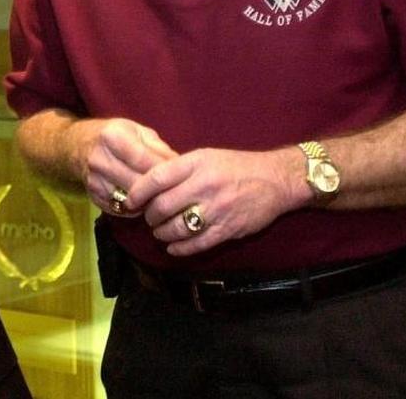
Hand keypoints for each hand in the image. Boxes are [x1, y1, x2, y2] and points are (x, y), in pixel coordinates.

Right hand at [78, 118, 176, 217]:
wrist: (78, 146)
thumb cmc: (115, 135)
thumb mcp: (137, 130)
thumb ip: (158, 147)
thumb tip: (180, 166)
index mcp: (112, 137)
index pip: (143, 160)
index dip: (164, 170)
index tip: (181, 175)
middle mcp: (100, 160)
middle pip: (136, 183)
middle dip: (159, 190)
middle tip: (176, 192)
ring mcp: (94, 181)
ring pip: (130, 200)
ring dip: (148, 202)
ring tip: (163, 199)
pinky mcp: (94, 198)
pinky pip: (121, 210)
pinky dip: (136, 209)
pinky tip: (146, 203)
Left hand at [126, 147, 300, 255]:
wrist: (275, 180)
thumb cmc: (237, 166)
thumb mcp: (207, 156)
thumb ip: (181, 169)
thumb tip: (150, 183)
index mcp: (197, 163)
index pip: (157, 177)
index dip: (138, 191)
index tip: (130, 201)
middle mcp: (205, 185)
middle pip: (163, 206)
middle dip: (150, 216)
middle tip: (149, 218)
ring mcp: (216, 209)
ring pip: (177, 228)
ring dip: (162, 234)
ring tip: (160, 232)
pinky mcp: (227, 229)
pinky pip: (196, 244)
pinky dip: (180, 249)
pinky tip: (174, 247)